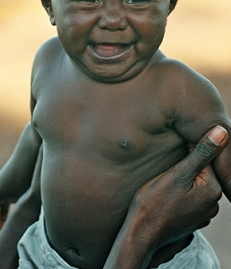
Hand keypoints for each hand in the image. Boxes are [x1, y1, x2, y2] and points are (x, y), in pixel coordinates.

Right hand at [130, 125, 226, 249]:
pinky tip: (166, 195)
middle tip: (165, 172)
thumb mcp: (177, 174)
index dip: (185, 152)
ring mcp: (203, 214)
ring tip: (163, 184)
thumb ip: (201, 153)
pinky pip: (189, 197)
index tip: (171, 155)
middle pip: (199, 172)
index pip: (203, 158)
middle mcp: (213, 204)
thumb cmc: (154, 202)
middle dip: (183, 166)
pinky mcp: (192, 219)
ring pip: (193, 184)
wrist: (142, 233)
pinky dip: (179, 193)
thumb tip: (222, 131)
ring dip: (181, 179)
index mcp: (212, 189)